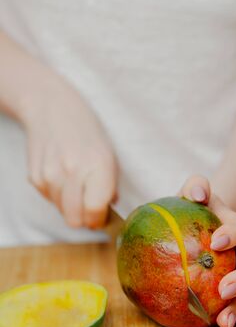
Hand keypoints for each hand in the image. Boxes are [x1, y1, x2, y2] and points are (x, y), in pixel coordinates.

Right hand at [21, 80, 116, 228]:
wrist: (52, 107)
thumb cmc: (87, 132)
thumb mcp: (108, 154)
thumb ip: (110, 185)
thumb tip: (108, 211)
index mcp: (98, 165)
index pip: (94, 211)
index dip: (98, 219)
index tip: (101, 216)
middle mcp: (73, 170)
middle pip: (75, 219)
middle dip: (84, 218)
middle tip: (89, 205)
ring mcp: (50, 174)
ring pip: (62, 212)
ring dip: (70, 205)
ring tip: (75, 183)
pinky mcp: (35, 177)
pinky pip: (49, 200)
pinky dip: (56, 195)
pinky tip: (61, 176)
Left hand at [179, 175, 235, 326]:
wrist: (198, 219)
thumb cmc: (194, 206)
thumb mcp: (193, 191)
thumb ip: (196, 186)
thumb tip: (198, 195)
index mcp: (234, 226)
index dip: (232, 234)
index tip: (215, 243)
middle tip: (223, 288)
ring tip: (223, 321)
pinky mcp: (232, 288)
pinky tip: (233, 326)